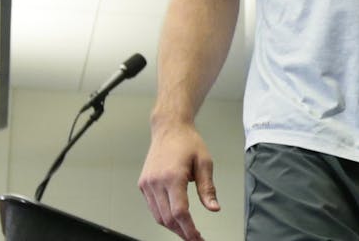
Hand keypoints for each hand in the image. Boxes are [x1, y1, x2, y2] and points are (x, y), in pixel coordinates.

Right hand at [139, 124, 219, 239]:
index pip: (180, 212)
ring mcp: (147, 184)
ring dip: (172, 227)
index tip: (198, 238)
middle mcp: (156, 182)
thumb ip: (208, 188)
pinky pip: (153, 207)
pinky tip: (175, 218)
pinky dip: (163, 216)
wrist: (169, 128)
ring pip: (158, 216)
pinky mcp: (143, 184)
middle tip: (195, 238)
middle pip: (167, 218)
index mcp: (172, 177)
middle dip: (182, 232)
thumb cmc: (187, 142)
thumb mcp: (205, 163)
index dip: (189, 229)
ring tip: (187, 231)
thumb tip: (214, 208)